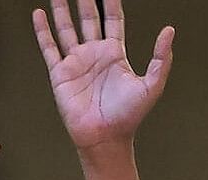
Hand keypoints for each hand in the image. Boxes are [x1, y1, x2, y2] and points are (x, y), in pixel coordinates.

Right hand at [33, 0, 173, 149]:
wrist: (106, 138)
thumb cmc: (129, 116)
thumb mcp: (152, 85)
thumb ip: (161, 57)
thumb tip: (169, 30)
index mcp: (115, 54)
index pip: (112, 19)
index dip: (110, 1)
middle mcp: (94, 54)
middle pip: (88, 18)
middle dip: (84, 0)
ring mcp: (76, 62)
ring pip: (66, 28)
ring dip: (62, 10)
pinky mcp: (60, 74)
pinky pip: (49, 47)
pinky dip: (43, 31)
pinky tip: (39, 15)